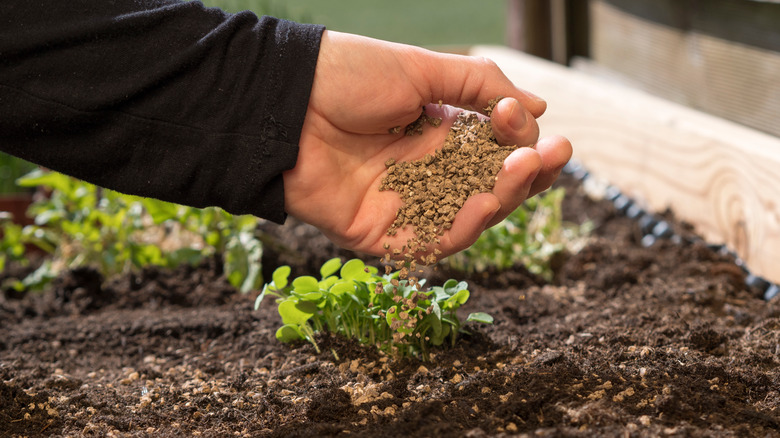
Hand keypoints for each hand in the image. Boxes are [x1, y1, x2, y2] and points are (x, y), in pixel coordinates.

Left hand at [283, 30, 571, 258]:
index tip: (523, 119)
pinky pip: (430, 243)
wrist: (284, 101)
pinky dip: (462, 228)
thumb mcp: (422, 69)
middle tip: (552, 154)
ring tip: (521, 170)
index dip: (521, 140)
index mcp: (439, 133)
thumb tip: (540, 107)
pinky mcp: (380, 235)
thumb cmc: (347, 77)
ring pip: (470, 219)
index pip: (497, 151)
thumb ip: (482, 87)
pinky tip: (483, 202)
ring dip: (503, 198)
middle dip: (527, 174)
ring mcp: (406, 206)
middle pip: (492, 188)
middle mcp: (428, 172)